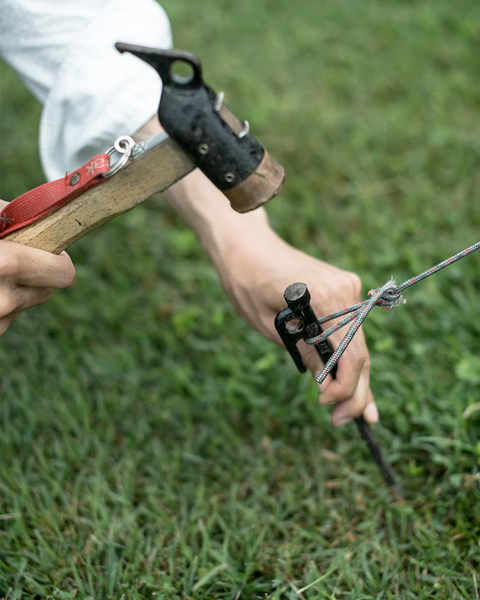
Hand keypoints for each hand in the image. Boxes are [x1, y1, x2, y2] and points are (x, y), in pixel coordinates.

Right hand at [0, 200, 75, 335]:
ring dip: (14, 288)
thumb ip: (11, 216)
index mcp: (4, 265)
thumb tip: (41, 219)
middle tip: (13, 257)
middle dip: (37, 272)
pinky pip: (5, 315)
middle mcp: (3, 301)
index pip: (64, 272)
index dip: (58, 259)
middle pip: (49, 289)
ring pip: (25, 303)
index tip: (50, 250)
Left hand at [161, 168, 376, 426]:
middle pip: (360, 352)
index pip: (349, 354)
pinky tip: (359, 384)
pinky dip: (350, 356)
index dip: (344, 388)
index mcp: (327, 297)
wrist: (247, 246)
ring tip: (355, 414)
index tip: (328, 408)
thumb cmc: (248, 282)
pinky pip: (351, 330)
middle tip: (342, 421)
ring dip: (355, 378)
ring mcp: (348, 287)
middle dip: (353, 391)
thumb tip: (328, 383)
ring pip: (358, 343)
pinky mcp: (343, 289)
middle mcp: (346, 290)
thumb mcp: (270, 326)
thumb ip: (305, 352)